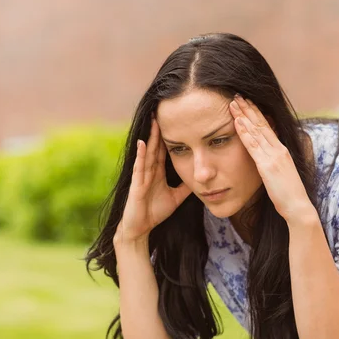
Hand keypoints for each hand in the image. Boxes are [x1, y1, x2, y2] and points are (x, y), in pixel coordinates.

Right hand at [113, 115, 191, 246]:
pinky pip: (139, 167)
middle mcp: (148, 171)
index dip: (168, 135)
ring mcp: (141, 176)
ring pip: (147, 153)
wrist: (140, 228)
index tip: (176, 120)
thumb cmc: (154, 212)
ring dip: (150, 137)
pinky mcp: (136, 185)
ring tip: (153, 120)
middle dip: (158, 129)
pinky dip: (141, 155)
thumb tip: (201, 179)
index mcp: (157, 172)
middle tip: (163, 110)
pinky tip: (143, 143)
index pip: (163, 150)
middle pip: (155, 146)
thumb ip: (186, 188)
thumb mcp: (176, 197)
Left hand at [229, 94, 315, 223]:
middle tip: (237, 96)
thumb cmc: (288, 195)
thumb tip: (264, 159)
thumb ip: (273, 163)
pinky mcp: (267, 165)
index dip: (256, 114)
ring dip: (244, 116)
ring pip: (256, 131)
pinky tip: (237, 122)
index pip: (267, 127)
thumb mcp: (280, 174)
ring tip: (233, 103)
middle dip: (248, 109)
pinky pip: (253, 146)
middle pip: (261, 124)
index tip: (247, 103)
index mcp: (282, 151)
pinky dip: (245, 133)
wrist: (297, 207)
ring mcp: (273, 156)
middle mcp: (279, 149)